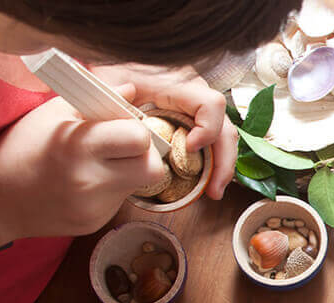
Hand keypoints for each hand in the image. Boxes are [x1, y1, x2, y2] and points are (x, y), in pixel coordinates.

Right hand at [0, 97, 169, 240]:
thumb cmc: (22, 147)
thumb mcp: (54, 113)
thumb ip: (99, 101)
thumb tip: (132, 90)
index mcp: (80, 146)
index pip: (140, 140)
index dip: (138, 130)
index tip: (125, 127)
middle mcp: (91, 182)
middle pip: (153, 170)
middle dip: (146, 155)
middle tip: (126, 148)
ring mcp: (95, 208)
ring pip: (137, 186)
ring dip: (126, 171)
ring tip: (96, 164)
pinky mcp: (94, 224)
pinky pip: (118, 201)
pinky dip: (109, 189)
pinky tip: (83, 183)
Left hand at [91, 64, 237, 198]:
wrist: (112, 77)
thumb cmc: (112, 78)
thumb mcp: (109, 81)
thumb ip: (114, 88)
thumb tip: (127, 92)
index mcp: (178, 83)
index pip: (210, 103)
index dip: (208, 128)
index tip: (190, 148)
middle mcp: (194, 95)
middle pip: (224, 127)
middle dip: (223, 162)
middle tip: (213, 191)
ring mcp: (196, 110)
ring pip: (223, 138)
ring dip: (222, 168)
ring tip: (213, 193)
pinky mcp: (193, 123)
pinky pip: (212, 143)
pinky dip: (213, 165)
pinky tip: (206, 185)